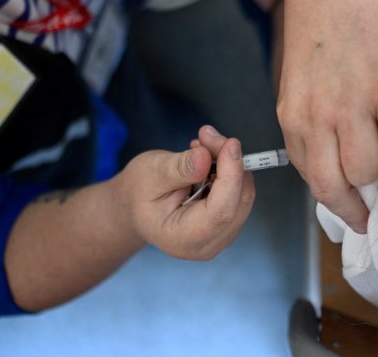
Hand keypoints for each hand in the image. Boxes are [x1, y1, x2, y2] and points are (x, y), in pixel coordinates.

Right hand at [118, 125, 254, 259]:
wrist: (134, 206)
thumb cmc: (138, 193)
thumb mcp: (150, 175)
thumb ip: (178, 169)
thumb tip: (204, 157)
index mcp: (184, 239)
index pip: (221, 211)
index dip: (231, 176)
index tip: (231, 144)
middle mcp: (208, 243)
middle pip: (238, 201)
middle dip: (229, 161)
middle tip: (207, 135)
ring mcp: (221, 235)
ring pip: (243, 193)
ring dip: (229, 162)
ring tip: (202, 145)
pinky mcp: (227, 222)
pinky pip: (239, 192)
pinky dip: (228, 170)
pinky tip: (207, 158)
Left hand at [278, 0, 377, 233]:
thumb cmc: (319, 25)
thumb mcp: (301, 81)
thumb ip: (315, 122)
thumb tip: (344, 162)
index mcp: (293, 116)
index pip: (313, 180)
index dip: (337, 203)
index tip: (355, 215)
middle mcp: (316, 117)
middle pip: (339, 186)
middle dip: (360, 202)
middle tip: (377, 203)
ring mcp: (351, 104)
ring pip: (372, 168)